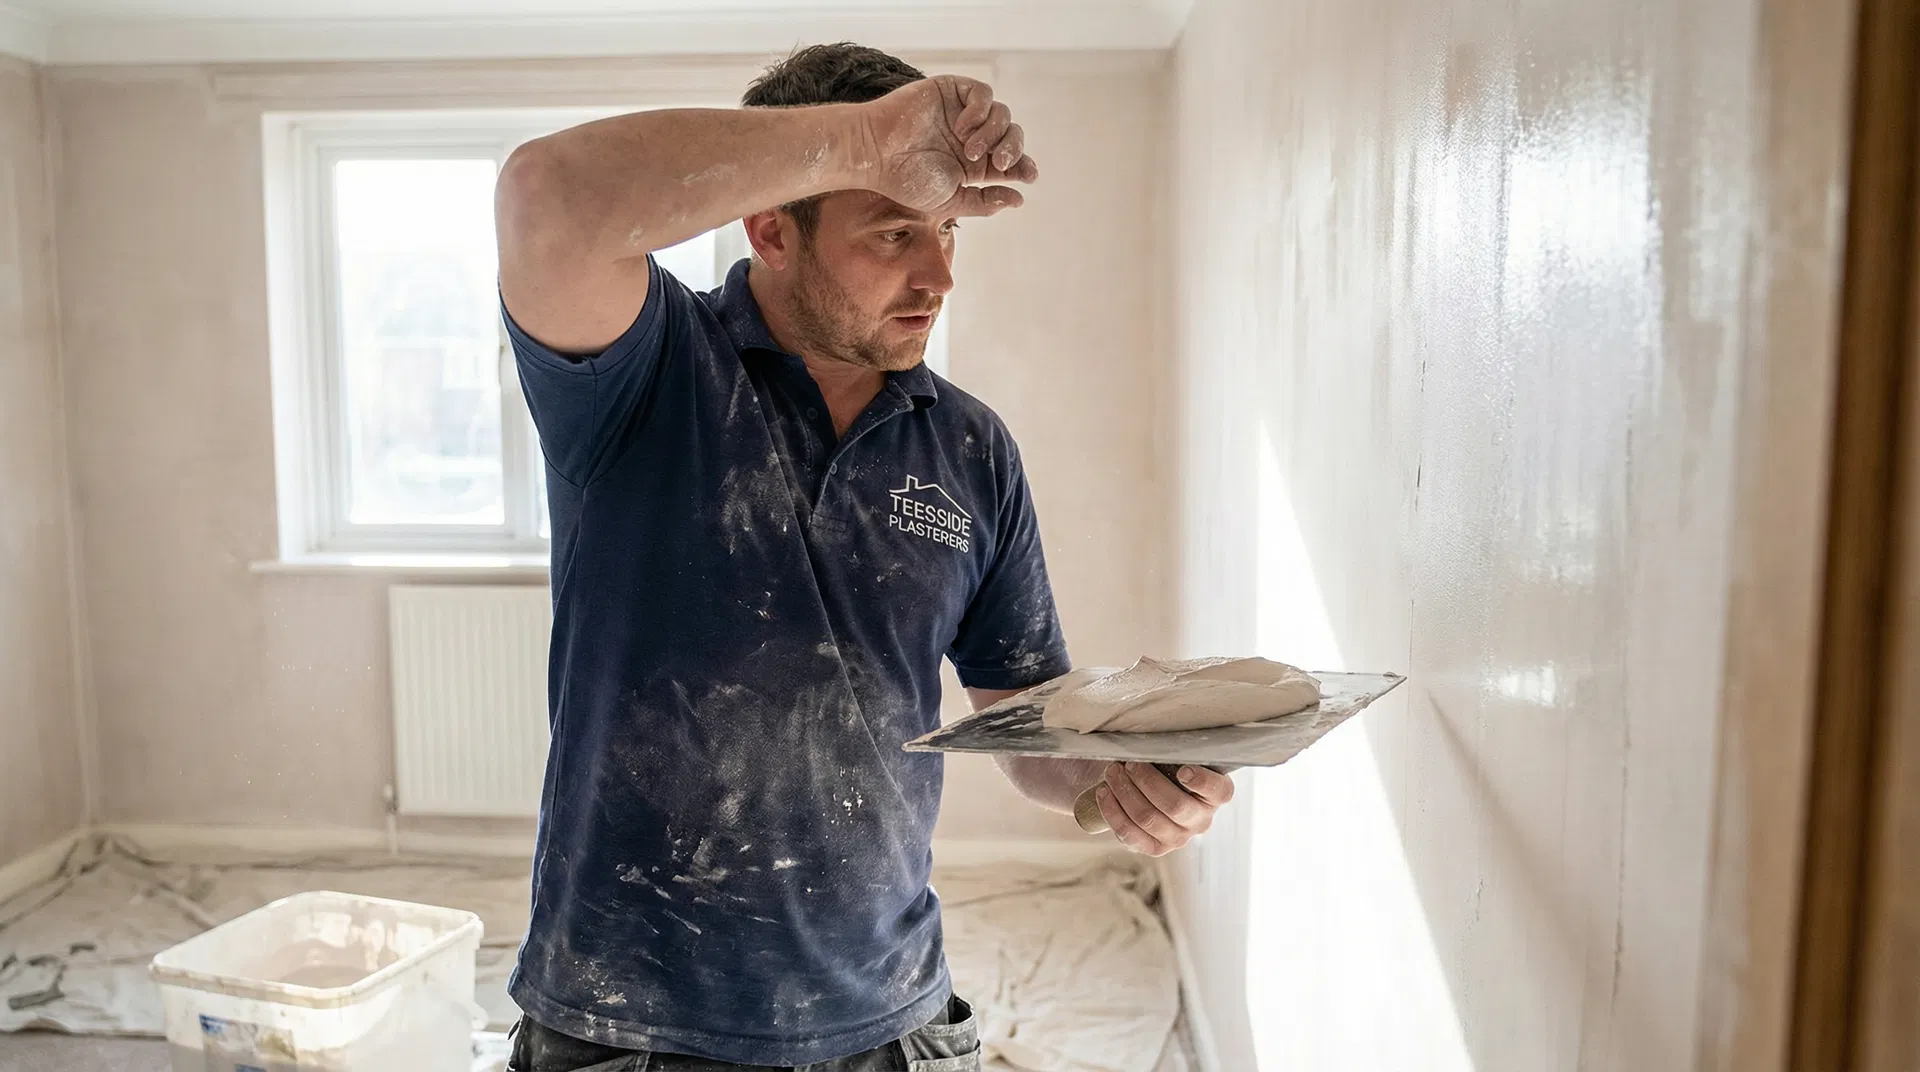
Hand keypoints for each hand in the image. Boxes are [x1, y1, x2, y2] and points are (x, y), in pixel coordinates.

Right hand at [858, 75, 1038, 217]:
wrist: (876, 153)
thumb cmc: (906, 180)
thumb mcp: (950, 201)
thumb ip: (984, 202)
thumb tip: (1019, 199)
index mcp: (974, 165)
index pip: (1011, 162)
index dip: (1024, 166)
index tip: (1029, 175)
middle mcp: (972, 137)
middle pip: (1012, 136)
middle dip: (1013, 150)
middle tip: (998, 163)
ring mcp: (962, 113)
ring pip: (1002, 114)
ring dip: (993, 134)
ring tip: (969, 149)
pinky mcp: (952, 90)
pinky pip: (983, 93)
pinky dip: (980, 110)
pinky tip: (963, 127)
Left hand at [1095, 763, 1234, 856]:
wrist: (1145, 789)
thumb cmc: (1164, 766)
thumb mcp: (1176, 755)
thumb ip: (1173, 751)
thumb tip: (1148, 740)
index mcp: (1215, 795)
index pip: (1219, 791)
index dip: (1202, 782)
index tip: (1182, 770)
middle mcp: (1201, 820)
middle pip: (1175, 805)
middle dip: (1146, 781)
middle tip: (1130, 763)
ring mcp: (1178, 838)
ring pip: (1148, 818)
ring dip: (1124, 792)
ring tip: (1112, 771)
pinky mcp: (1154, 848)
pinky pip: (1129, 834)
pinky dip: (1112, 811)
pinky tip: (1103, 792)